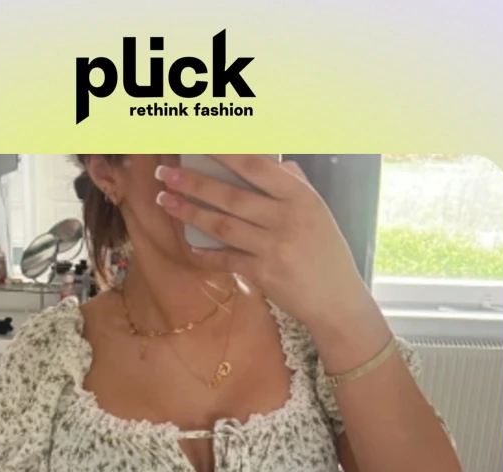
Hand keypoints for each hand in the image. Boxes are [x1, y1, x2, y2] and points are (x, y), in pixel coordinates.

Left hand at [154, 155, 371, 333]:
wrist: (337, 299)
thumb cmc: (325, 252)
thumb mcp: (317, 211)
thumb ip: (293, 184)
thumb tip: (272, 161)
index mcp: (299, 196)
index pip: (255, 165)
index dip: (222, 152)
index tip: (195, 141)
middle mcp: (286, 218)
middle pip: (230, 196)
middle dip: (193, 183)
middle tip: (165, 173)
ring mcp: (274, 247)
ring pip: (222, 226)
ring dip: (190, 213)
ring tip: (166, 201)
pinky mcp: (264, 274)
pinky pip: (227, 259)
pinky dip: (207, 253)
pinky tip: (190, 244)